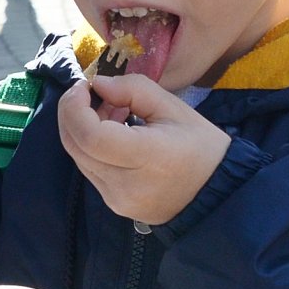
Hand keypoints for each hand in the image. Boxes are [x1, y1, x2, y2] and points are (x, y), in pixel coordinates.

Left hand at [58, 76, 230, 225]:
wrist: (216, 195)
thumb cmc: (201, 146)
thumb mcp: (174, 108)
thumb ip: (134, 89)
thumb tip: (99, 84)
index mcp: (146, 157)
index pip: (91, 136)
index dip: (76, 107)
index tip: (85, 85)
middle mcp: (124, 184)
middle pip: (76, 146)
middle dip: (72, 113)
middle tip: (89, 92)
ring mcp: (117, 199)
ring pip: (79, 158)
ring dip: (82, 128)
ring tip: (110, 110)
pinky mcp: (114, 204)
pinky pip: (91, 170)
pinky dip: (92, 146)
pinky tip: (113, 132)